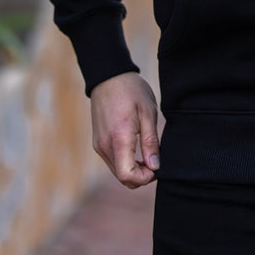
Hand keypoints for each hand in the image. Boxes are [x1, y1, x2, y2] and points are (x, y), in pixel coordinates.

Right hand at [90, 72, 160, 187]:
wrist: (108, 76)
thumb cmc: (131, 90)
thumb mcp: (147, 112)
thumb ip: (151, 142)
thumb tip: (155, 166)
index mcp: (119, 139)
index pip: (127, 176)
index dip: (144, 178)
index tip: (156, 167)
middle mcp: (105, 146)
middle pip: (122, 178)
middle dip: (141, 176)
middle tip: (155, 160)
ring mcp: (99, 145)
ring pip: (117, 171)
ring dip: (133, 169)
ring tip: (147, 152)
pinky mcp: (98, 142)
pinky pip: (112, 161)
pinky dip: (125, 161)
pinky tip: (136, 147)